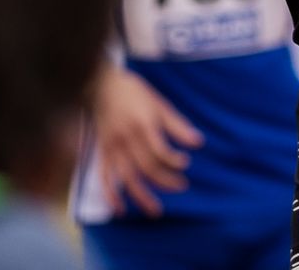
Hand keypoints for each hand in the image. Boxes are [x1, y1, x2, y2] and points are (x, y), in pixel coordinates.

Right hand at [93, 65, 202, 216]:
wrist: (100, 86)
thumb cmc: (135, 93)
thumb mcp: (160, 104)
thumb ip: (177, 125)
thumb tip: (198, 143)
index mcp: (142, 126)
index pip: (159, 152)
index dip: (173, 161)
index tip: (185, 163)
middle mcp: (126, 140)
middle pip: (146, 168)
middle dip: (164, 181)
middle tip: (182, 187)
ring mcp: (112, 148)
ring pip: (126, 178)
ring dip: (140, 196)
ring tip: (155, 211)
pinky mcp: (102, 153)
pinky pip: (104, 178)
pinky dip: (110, 195)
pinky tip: (119, 209)